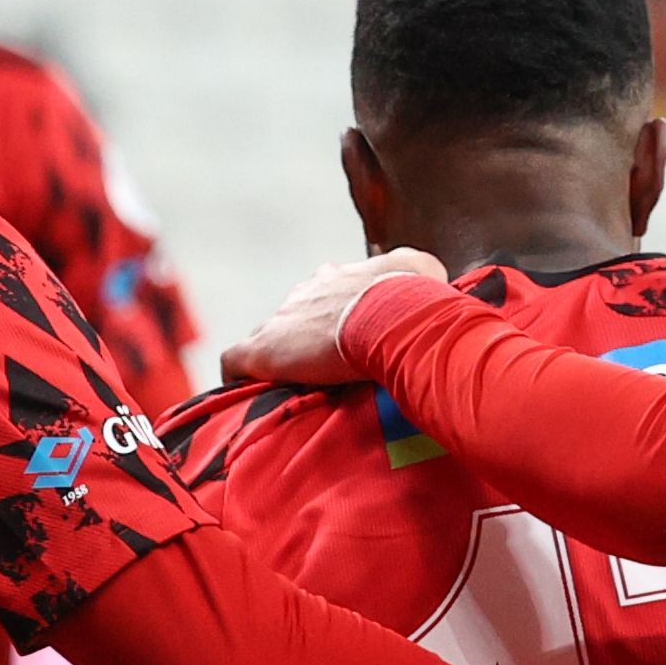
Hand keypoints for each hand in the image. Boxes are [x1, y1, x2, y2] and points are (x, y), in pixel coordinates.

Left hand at [221, 248, 445, 386]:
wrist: (392, 316)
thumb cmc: (411, 298)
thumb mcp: (424, 272)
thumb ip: (418, 270)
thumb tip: (430, 278)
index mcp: (338, 279)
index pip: (328, 295)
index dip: (337, 318)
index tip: (350, 340)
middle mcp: (305, 293)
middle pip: (296, 317)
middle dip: (306, 339)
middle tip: (328, 370)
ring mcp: (280, 320)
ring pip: (269, 337)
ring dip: (278, 358)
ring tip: (294, 388)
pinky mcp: (262, 350)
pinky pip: (235, 362)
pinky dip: (239, 376)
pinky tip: (248, 394)